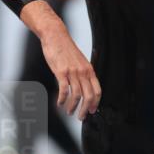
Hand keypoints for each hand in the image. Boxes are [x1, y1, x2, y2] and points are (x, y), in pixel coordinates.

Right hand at [21, 0, 101, 119]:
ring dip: (73, 107)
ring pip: (77, 95)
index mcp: (89, 70)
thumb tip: (84, 86)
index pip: (97, 90)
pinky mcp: (61, 72)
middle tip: (80, 117)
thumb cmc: (66, 49)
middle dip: (85, 109)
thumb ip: (83, 73)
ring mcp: (72, 72)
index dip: (95, 103)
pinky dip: (62, 99)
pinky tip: (60, 103)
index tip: (91, 111)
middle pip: (88, 96)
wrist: (56, 36)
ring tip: (69, 112)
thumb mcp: (79, 61)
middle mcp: (83, 72)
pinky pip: (64, 90)